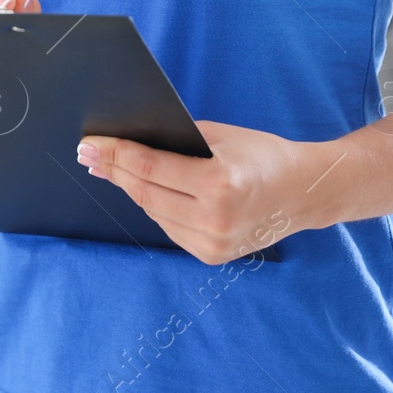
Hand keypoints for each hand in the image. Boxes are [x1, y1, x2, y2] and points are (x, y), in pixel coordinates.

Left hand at [76, 120, 333, 263]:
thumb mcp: (220, 136)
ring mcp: (213, 243)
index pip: (150, 168)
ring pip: (153, 212)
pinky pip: (169, 227)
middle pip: (145, 192)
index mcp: (219, 184)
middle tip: (89, 155)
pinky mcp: (212, 256)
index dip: (115, 155)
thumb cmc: (262, 156)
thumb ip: (175, 140)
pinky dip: (154, 207)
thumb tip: (125, 144)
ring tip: (108, 169)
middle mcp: (214, 219)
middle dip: (113, 171)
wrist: (304, 193)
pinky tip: (142, 190)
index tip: (90, 145)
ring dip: (130, 189)